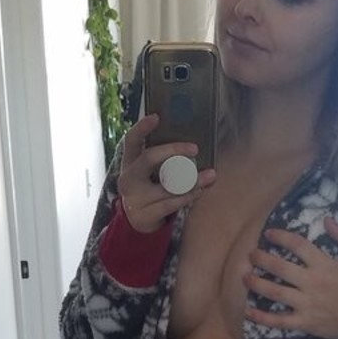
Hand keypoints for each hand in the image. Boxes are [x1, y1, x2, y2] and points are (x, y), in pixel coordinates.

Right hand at [117, 113, 216, 232]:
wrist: (138, 221)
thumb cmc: (150, 188)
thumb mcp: (149, 172)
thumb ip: (163, 159)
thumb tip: (191, 143)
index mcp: (129, 162)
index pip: (131, 140)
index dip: (142, 128)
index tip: (156, 117)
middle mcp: (128, 178)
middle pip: (149, 158)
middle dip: (173, 150)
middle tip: (194, 148)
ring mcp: (135, 197)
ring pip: (167, 185)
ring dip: (192, 180)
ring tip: (209, 175)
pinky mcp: (145, 214)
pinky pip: (171, 203)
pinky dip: (188, 196)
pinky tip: (199, 190)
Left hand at [244, 219, 337, 338]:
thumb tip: (327, 220)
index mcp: (325, 265)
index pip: (298, 245)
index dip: (281, 237)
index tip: (269, 233)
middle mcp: (312, 283)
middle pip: (280, 268)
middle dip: (262, 259)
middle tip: (251, 254)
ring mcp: (307, 304)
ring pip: (275, 293)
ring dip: (256, 283)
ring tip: (244, 276)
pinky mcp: (305, 323)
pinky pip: (279, 321)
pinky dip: (262, 318)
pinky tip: (248, 312)